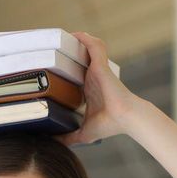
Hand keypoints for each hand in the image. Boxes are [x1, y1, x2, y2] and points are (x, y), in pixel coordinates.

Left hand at [55, 32, 143, 147]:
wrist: (126, 119)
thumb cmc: (110, 125)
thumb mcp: (83, 133)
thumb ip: (68, 138)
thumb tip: (52, 144)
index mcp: (88, 89)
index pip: (75, 73)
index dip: (65, 67)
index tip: (50, 64)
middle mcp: (92, 77)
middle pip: (79, 58)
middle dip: (67, 50)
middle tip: (50, 47)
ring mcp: (97, 70)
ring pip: (86, 49)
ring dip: (76, 41)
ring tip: (60, 36)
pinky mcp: (101, 65)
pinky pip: (94, 46)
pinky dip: (85, 39)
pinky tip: (74, 33)